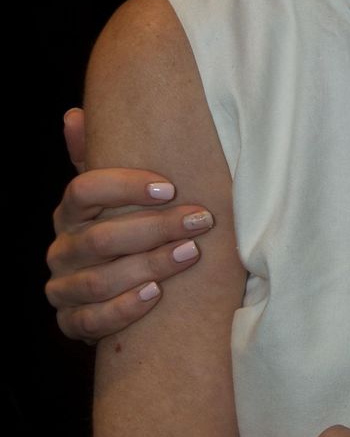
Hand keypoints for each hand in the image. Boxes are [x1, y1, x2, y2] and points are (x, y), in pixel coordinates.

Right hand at [47, 108, 213, 339]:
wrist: (121, 291)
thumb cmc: (128, 229)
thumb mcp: (117, 195)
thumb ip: (101, 158)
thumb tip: (73, 114)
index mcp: (70, 213)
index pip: (84, 190)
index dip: (125, 187)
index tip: (171, 187)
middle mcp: (61, 249)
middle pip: (101, 238)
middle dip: (156, 227)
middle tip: (202, 219)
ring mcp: (63, 288)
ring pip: (99, 280)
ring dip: (150, 265)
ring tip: (191, 253)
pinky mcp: (71, 322)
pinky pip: (91, 321)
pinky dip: (124, 309)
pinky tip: (156, 294)